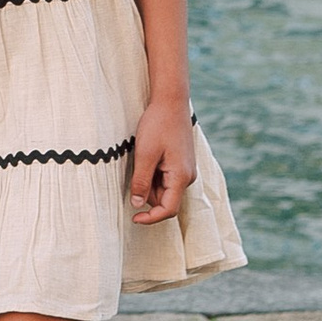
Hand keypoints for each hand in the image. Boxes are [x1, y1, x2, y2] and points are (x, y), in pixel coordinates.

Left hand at [130, 95, 193, 226]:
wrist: (171, 102)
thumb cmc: (158, 125)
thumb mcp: (145, 154)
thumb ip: (142, 181)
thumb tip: (138, 204)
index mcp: (181, 177)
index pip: (169, 209)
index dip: (151, 218)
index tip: (134, 218)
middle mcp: (187, 177)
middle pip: (165, 200)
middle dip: (147, 194)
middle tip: (135, 170)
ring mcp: (185, 170)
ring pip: (164, 189)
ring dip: (149, 182)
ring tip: (142, 158)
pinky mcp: (181, 163)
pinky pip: (166, 178)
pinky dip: (153, 174)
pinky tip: (148, 156)